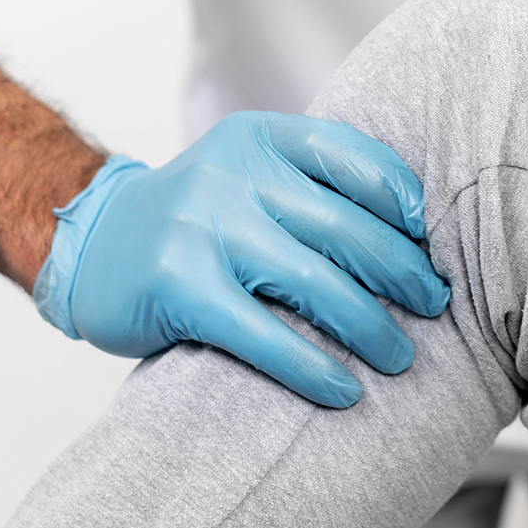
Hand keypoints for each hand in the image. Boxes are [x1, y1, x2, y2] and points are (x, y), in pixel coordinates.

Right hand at [35, 112, 447, 406]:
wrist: (92, 243)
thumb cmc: (201, 216)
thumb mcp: (251, 174)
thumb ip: (314, 186)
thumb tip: (413, 233)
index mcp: (261, 137)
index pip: (349, 155)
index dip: (400, 196)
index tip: (429, 236)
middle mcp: (233, 173)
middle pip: (343, 225)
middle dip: (402, 271)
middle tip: (435, 304)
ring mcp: (203, 227)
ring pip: (314, 282)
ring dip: (370, 326)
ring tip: (401, 355)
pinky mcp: (178, 286)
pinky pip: (264, 334)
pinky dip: (312, 367)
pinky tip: (345, 390)